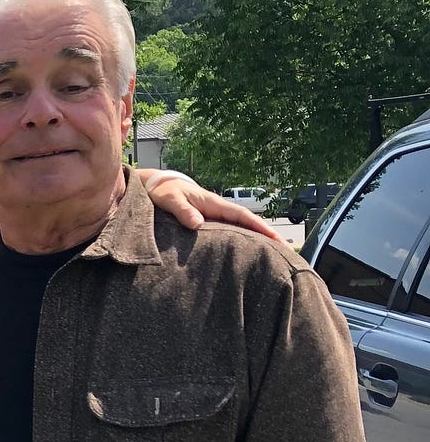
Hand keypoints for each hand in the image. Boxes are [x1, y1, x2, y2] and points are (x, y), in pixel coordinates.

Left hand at [139, 169, 281, 240]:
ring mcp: (213, 216)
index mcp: (213, 204)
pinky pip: (226, 232)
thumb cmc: (163, 191)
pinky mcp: (207, 223)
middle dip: (265, 235)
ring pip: (238, 228)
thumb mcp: (170, 199)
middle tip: (284, 251)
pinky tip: (244, 253)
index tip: (275, 238)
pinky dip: (238, 240)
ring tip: (271, 255)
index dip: (258, 226)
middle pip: (246, 223)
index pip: (241, 216)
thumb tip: (198, 224)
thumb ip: (182, 211)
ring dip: (254, 239)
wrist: (157, 186)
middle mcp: (217, 210)